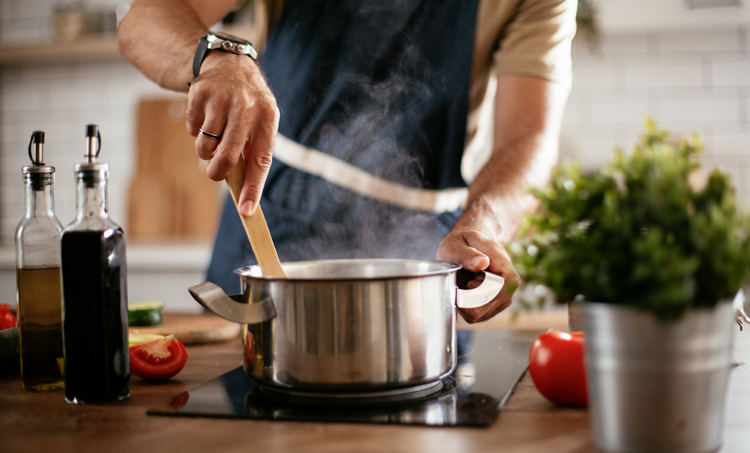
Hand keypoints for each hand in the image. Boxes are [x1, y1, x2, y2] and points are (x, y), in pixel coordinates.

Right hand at [186, 52, 279, 216]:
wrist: (230, 64)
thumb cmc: (249, 106)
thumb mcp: (260, 123)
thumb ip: (253, 151)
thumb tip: (242, 191)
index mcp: (267, 118)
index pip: (261, 161)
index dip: (253, 189)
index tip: (246, 211)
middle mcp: (246, 108)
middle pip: (226, 157)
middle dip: (218, 173)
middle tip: (215, 173)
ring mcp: (222, 99)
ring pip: (205, 147)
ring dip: (206, 150)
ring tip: (215, 135)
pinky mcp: (199, 94)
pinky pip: (192, 130)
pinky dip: (196, 130)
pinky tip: (206, 116)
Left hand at [437, 229, 520, 322]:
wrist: (469, 246)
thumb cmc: (464, 243)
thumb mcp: (459, 243)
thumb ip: (468, 253)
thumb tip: (481, 263)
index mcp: (507, 271)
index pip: (498, 292)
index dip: (477, 291)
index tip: (468, 281)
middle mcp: (508, 290)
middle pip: (484, 308)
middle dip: (466, 298)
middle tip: (462, 279)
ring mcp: (501, 302)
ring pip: (477, 315)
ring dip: (463, 301)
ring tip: (465, 282)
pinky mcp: (491, 309)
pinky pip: (473, 316)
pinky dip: (463, 305)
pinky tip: (465, 290)